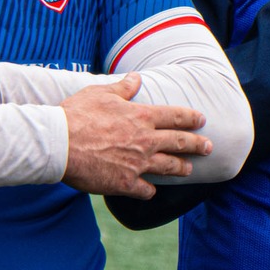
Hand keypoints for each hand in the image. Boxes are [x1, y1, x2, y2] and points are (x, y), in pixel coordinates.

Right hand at [61, 73, 212, 198]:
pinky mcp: (125, 184)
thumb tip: (136, 77)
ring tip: (189, 170)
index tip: (202, 119)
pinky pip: (146, 190)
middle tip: (209, 147)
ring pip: (169, 167)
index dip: (191, 117)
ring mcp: (137, 164)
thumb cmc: (77, 114)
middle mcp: (145, 140)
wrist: (60, 143)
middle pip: (180, 143)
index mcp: (141, 116)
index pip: (175, 116)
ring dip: (182, 168)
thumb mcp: (100, 93)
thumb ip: (122, 88)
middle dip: (198, 145)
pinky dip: (149, 190)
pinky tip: (151, 191)